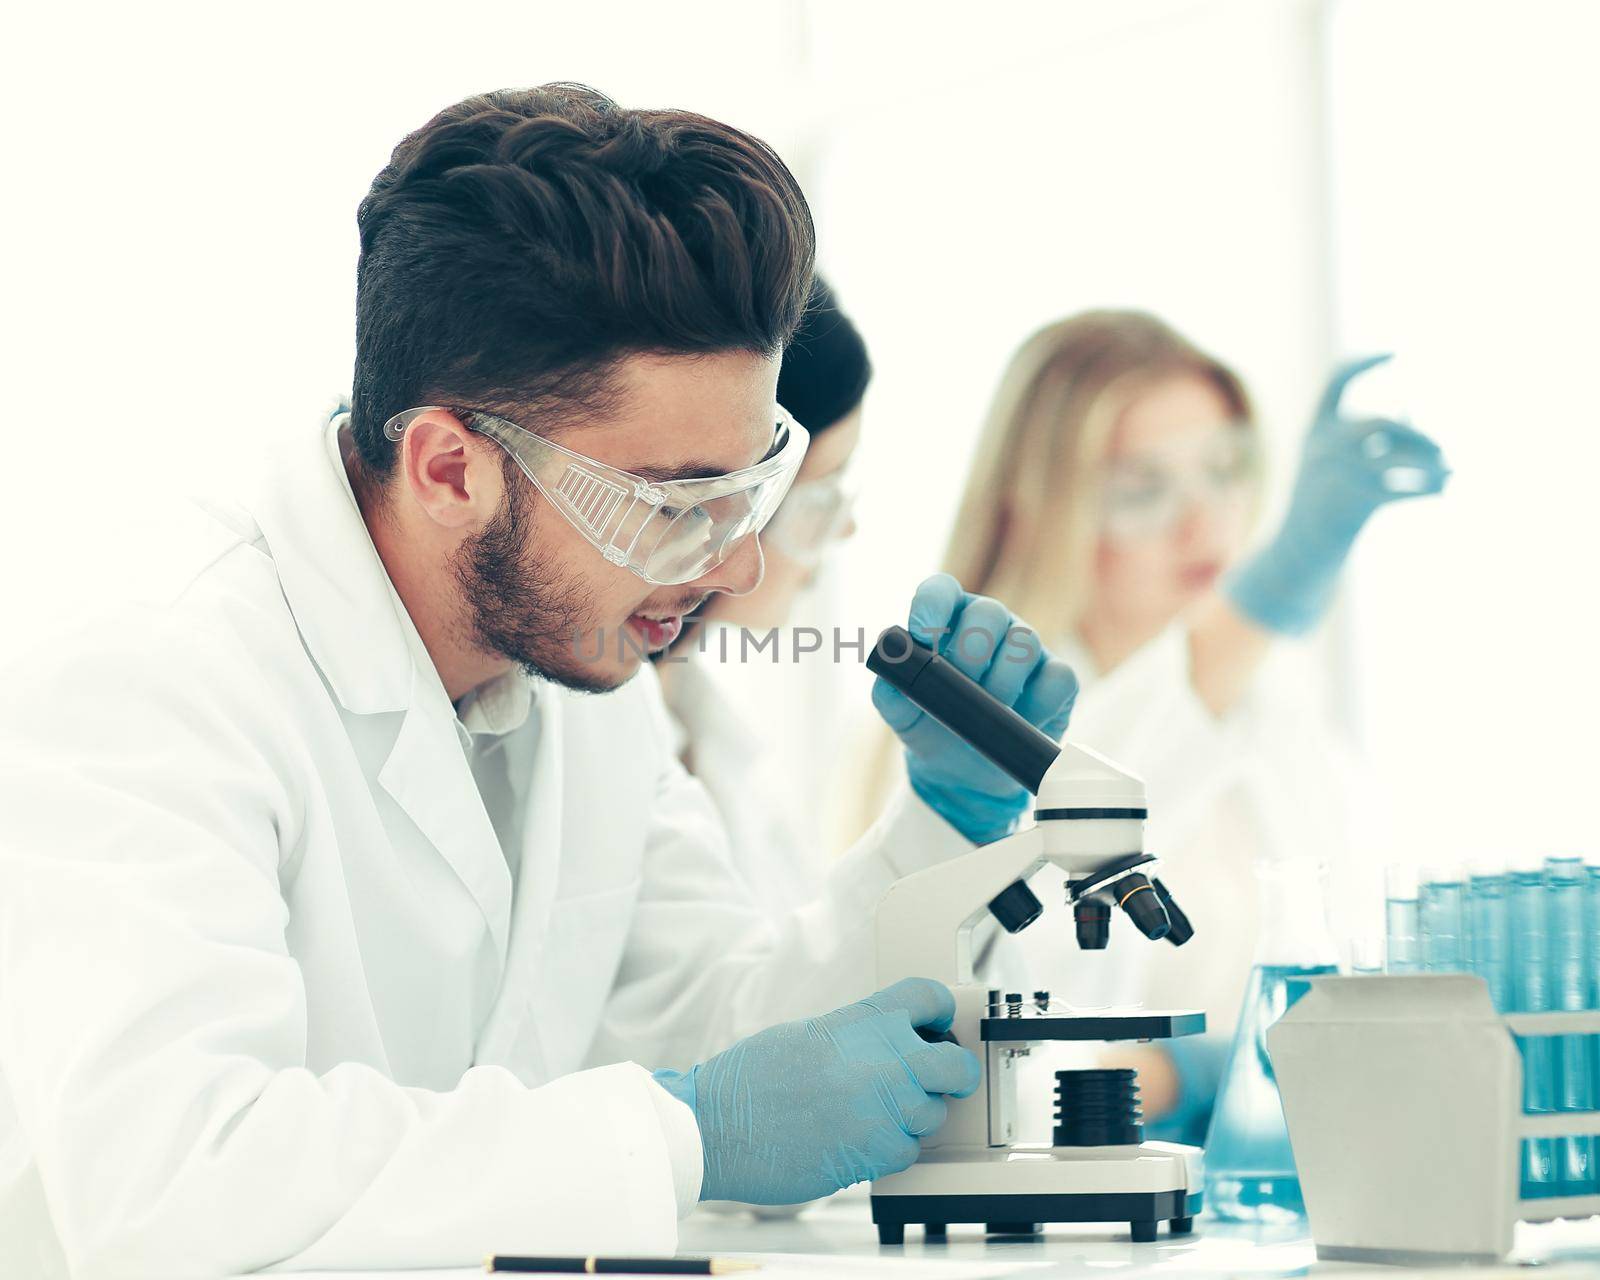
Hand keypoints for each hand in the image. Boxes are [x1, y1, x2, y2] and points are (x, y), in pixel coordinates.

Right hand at [653, 979, 980, 1204]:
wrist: (718, 1126)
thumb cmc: (752, 1080)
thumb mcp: (811, 1035)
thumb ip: (860, 1037)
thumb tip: (894, 1046)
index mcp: (864, 1020)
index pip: (931, 998)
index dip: (941, 1014)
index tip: (939, 1026)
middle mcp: (884, 1058)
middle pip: (957, 1066)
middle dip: (953, 1075)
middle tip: (940, 1080)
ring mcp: (886, 1107)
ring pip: (934, 1114)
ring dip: (913, 1118)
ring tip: (872, 1115)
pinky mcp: (879, 1151)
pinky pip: (909, 1151)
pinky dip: (890, 1150)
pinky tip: (858, 1140)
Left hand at [871, 573, 1077, 842]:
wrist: (965, 773)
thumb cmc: (932, 726)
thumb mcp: (903, 715)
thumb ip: (890, 693)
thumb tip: (889, 673)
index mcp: (947, 620)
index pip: (940, 591)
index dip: (931, 605)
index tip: (920, 635)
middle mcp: (989, 626)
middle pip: (989, 612)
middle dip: (971, 650)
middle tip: (959, 684)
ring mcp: (1027, 650)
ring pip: (1025, 641)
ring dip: (1003, 679)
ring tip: (987, 709)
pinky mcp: (1057, 680)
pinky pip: (1057, 677)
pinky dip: (1038, 702)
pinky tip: (1021, 721)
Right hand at [1225, 355, 1449, 634]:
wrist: (1298, 553)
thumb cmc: (1323, 506)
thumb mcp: (1334, 466)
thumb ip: (1370, 439)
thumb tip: (1412, 415)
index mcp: (1316, 431)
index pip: (1337, 382)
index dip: (1365, 363)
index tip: (1397, 352)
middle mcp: (1323, 447)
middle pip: (1381, 423)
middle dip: (1419, 434)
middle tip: (1444, 448)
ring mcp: (1335, 473)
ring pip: (1397, 457)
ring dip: (1432, 464)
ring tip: (1452, 471)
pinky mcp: (1351, 501)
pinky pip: (1402, 488)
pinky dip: (1428, 488)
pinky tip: (1445, 490)